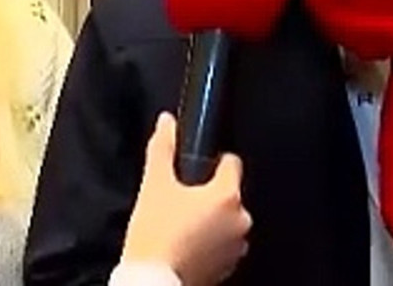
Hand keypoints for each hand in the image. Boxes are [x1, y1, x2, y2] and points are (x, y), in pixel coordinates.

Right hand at [120, 113, 251, 285]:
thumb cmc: (155, 234)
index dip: (213, 162)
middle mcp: (240, 220)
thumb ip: (163, 147)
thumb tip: (166, 122)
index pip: (232, 162)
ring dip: (211, 220)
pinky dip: (210, 242)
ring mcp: (237, 247)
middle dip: (209, 194)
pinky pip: (223, 245)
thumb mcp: (155, 184)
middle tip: (181, 201)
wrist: (152, 281)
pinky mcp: (229, 268)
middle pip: (229, 194)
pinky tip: (187, 244)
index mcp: (228, 195)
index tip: (196, 170)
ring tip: (181, 225)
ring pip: (227, 221)